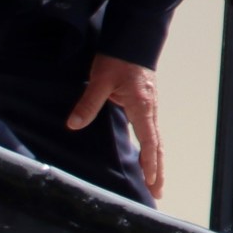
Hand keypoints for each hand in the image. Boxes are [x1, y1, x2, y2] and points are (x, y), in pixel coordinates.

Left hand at [68, 53, 161, 197]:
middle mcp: (150, 109)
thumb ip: (88, 103)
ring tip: (155, 183)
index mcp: (142, 106)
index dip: (150, 163)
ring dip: (156, 162)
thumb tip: (74, 124)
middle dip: (158, 170)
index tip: (151, 181)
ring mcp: (149, 108)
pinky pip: (150, 132)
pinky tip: (146, 160)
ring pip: (156, 141)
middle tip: (158, 193)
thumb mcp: (100, 80)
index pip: (150, 141)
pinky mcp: (143, 105)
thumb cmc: (118, 58)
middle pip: (158, 146)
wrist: (132, 39)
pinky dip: (151, 150)